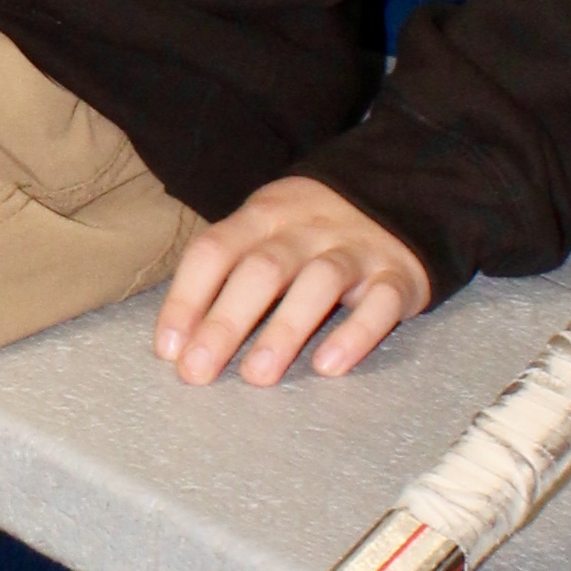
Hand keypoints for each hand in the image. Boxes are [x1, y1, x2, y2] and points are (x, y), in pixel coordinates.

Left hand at [152, 178, 431, 387]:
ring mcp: (357, 250)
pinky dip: (356, 333)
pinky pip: (381, 302)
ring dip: (284, 330)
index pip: (215, 250)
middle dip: (225, 322)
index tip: (168, 349)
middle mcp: (309, 228)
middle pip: (263, 269)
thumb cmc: (312, 231)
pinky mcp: (399, 275)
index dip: (186, 298)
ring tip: (257, 376)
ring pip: (320, 282)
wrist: (401, 193)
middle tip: (198, 371)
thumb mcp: (267, 231)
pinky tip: (328, 366)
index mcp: (265, 214)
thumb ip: (227, 274)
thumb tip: (178, 343)